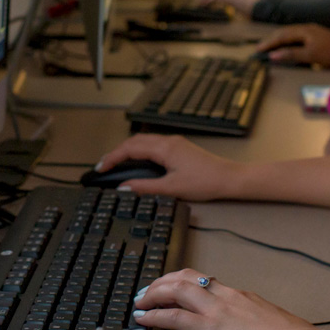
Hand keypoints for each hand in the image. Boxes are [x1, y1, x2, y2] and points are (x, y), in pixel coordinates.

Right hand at [96, 134, 243, 199]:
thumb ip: (145, 187)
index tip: (101, 168)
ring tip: (115, 164)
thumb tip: (124, 188)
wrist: (229, 179)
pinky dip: (139, 151)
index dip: (112, 158)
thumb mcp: (171, 188)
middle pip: (134, 141)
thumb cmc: (206, 182)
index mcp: (164, 148)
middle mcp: (168, 141)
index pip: (130, 148)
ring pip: (143, 141)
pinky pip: (152, 145)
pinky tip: (136, 162)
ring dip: (127, 150)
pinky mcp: (179, 148)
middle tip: (104, 166)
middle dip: (116, 152)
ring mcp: (174, 143)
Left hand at [132, 269, 309, 329]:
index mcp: (239, 296)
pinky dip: (154, 315)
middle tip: (147, 292)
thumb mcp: (270, 322)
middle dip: (162, 283)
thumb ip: (256, 321)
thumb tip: (255, 329)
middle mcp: (224, 297)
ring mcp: (215, 311)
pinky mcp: (208, 329)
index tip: (171, 287)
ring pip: (175, 290)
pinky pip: (173, 317)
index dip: (182, 281)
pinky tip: (143, 319)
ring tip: (140, 302)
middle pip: (185, 278)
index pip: (203, 280)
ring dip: (153, 294)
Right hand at [255, 24, 329, 66]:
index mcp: (303, 31)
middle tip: (260, 47)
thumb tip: (273, 55)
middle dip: (271, 40)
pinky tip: (285, 45)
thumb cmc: (329, 52)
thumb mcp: (309, 55)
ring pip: (289, 33)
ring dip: (278, 39)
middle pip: (284, 32)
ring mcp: (310, 31)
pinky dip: (287, 41)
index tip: (258, 49)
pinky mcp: (314, 35)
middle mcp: (305, 28)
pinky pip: (295, 36)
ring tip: (269, 46)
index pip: (281, 36)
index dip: (269, 43)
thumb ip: (290, 54)